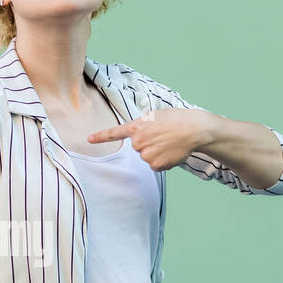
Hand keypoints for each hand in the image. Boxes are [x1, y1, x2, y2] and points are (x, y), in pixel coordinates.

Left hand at [87, 107, 216, 171]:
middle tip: (163, 136)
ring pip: (147, 157)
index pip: (115, 133)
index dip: (101, 136)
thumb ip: (144, 126)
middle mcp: (137, 142)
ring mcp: (145, 154)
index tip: (89, 139)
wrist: (193, 129)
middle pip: (138, 147)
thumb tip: (141, 137)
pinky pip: (156, 165)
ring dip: (157, 153)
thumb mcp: (155, 116)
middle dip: (149, 144)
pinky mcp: (155, 165)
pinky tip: (172, 152)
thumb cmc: (177, 119)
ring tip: (169, 143)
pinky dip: (164, 161)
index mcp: (137, 126)